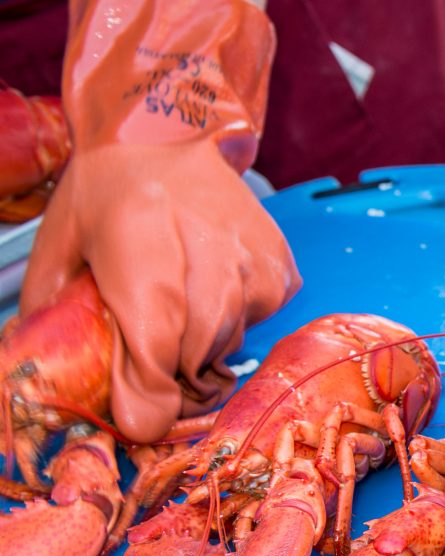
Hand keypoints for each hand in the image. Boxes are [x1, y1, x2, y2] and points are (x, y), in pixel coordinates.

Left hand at [24, 144, 298, 441]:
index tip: (140, 420)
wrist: (168, 136)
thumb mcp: (62, 244)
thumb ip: (53, 312)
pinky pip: (255, 324)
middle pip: (196, 354)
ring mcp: (254, 259)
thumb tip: (56, 380)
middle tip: (146, 364)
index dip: (148, 395)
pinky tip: (207, 291)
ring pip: (228, 344)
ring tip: (175, 316)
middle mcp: (209, 249)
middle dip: (169, 376)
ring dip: (199, 350)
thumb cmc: (108, 190)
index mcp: (142, 241)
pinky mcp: (281, 267)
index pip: (157, 343)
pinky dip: (229, 324)